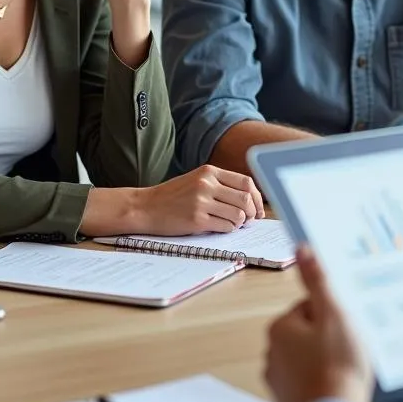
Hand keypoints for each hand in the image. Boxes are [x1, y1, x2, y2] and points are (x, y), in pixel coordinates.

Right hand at [137, 166, 264, 235]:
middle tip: (248, 220)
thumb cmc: (172, 196)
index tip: (258, 209)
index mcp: (209, 171)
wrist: (144, 207)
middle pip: (246, 198)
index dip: (257, 198)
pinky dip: (228, 229)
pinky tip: (219, 228)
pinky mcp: (196, 220)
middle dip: (252, 213)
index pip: (246, 182)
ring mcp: (201, 202)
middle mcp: (206, 184)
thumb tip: (250, 201)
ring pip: (238, 214)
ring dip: (239, 223)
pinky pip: (226, 226)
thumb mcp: (196, 180)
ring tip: (231, 224)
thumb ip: (220, 185)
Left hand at [265, 247, 372, 401]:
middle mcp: (271, 350)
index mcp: (279, 326)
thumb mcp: (332, 315)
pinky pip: (307, 382)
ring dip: (324, 363)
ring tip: (343, 375)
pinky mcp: (286, 401)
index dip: (333, 317)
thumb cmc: (336, 367)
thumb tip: (302, 249)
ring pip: (307, 358)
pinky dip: (320, 384)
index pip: (309, 308)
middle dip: (328, 340)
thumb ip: (316, 281)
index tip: (345, 332)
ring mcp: (277, 378)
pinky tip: (335, 391)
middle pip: (307, 333)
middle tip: (346, 354)